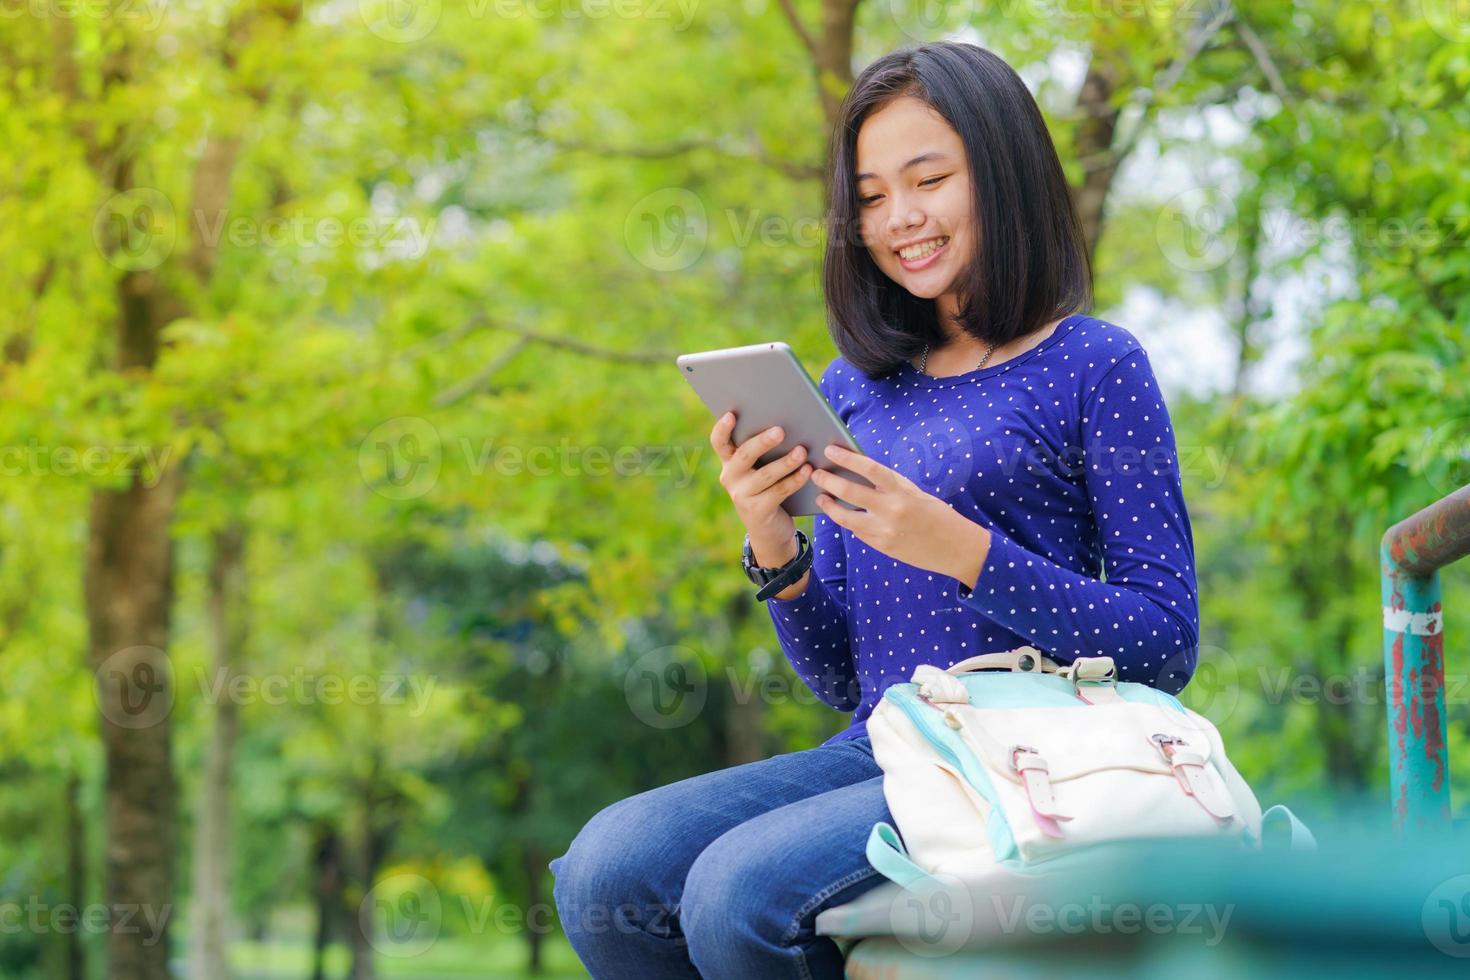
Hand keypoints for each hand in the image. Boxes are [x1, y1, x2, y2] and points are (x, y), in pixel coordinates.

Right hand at [709, 410, 811, 561]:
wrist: (770, 531)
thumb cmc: (769, 489)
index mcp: (729, 462)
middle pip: (745, 455)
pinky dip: (795, 480)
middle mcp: (730, 477)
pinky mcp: (757, 510)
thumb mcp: (761, 470)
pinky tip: (808, 471)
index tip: (732, 414)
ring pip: (765, 474)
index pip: (719, 442)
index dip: (722, 429)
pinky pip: (779, 491)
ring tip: (802, 451)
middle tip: (781, 431)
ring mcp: (742, 495)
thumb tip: (788, 426)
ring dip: (786, 462)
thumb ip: (765, 452)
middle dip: (763, 442)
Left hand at [811, 444, 989, 587]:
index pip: (869, 468)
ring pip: (844, 517)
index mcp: (903, 490)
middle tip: (815, 473)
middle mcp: (892, 510)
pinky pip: (857, 532)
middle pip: (849, 492)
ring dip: (829, 506)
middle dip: (828, 481)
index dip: (846, 458)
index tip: (830, 450)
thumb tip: (859, 475)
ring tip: (821, 497)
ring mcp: (885, 531)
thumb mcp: (916, 494)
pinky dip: (847, 521)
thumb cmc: (937, 516)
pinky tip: (841, 514)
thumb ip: (890, 487)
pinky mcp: (882, 547)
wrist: (957, 549)